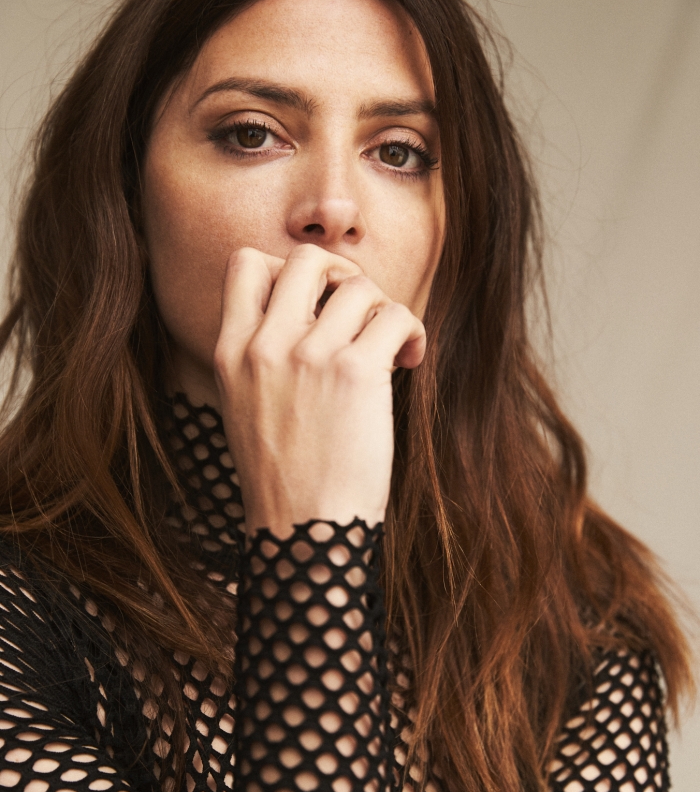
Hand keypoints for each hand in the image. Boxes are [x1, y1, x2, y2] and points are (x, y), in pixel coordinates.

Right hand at [213, 244, 425, 538]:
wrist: (303, 533)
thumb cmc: (284, 479)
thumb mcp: (245, 408)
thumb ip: (262, 356)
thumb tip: (308, 313)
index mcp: (230, 352)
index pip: (246, 264)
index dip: (286, 270)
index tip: (315, 303)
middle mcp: (265, 346)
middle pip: (306, 258)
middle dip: (342, 275)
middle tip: (360, 312)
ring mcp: (310, 356)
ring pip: (359, 285)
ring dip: (383, 310)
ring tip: (390, 348)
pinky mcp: (357, 373)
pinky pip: (396, 316)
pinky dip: (412, 333)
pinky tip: (409, 362)